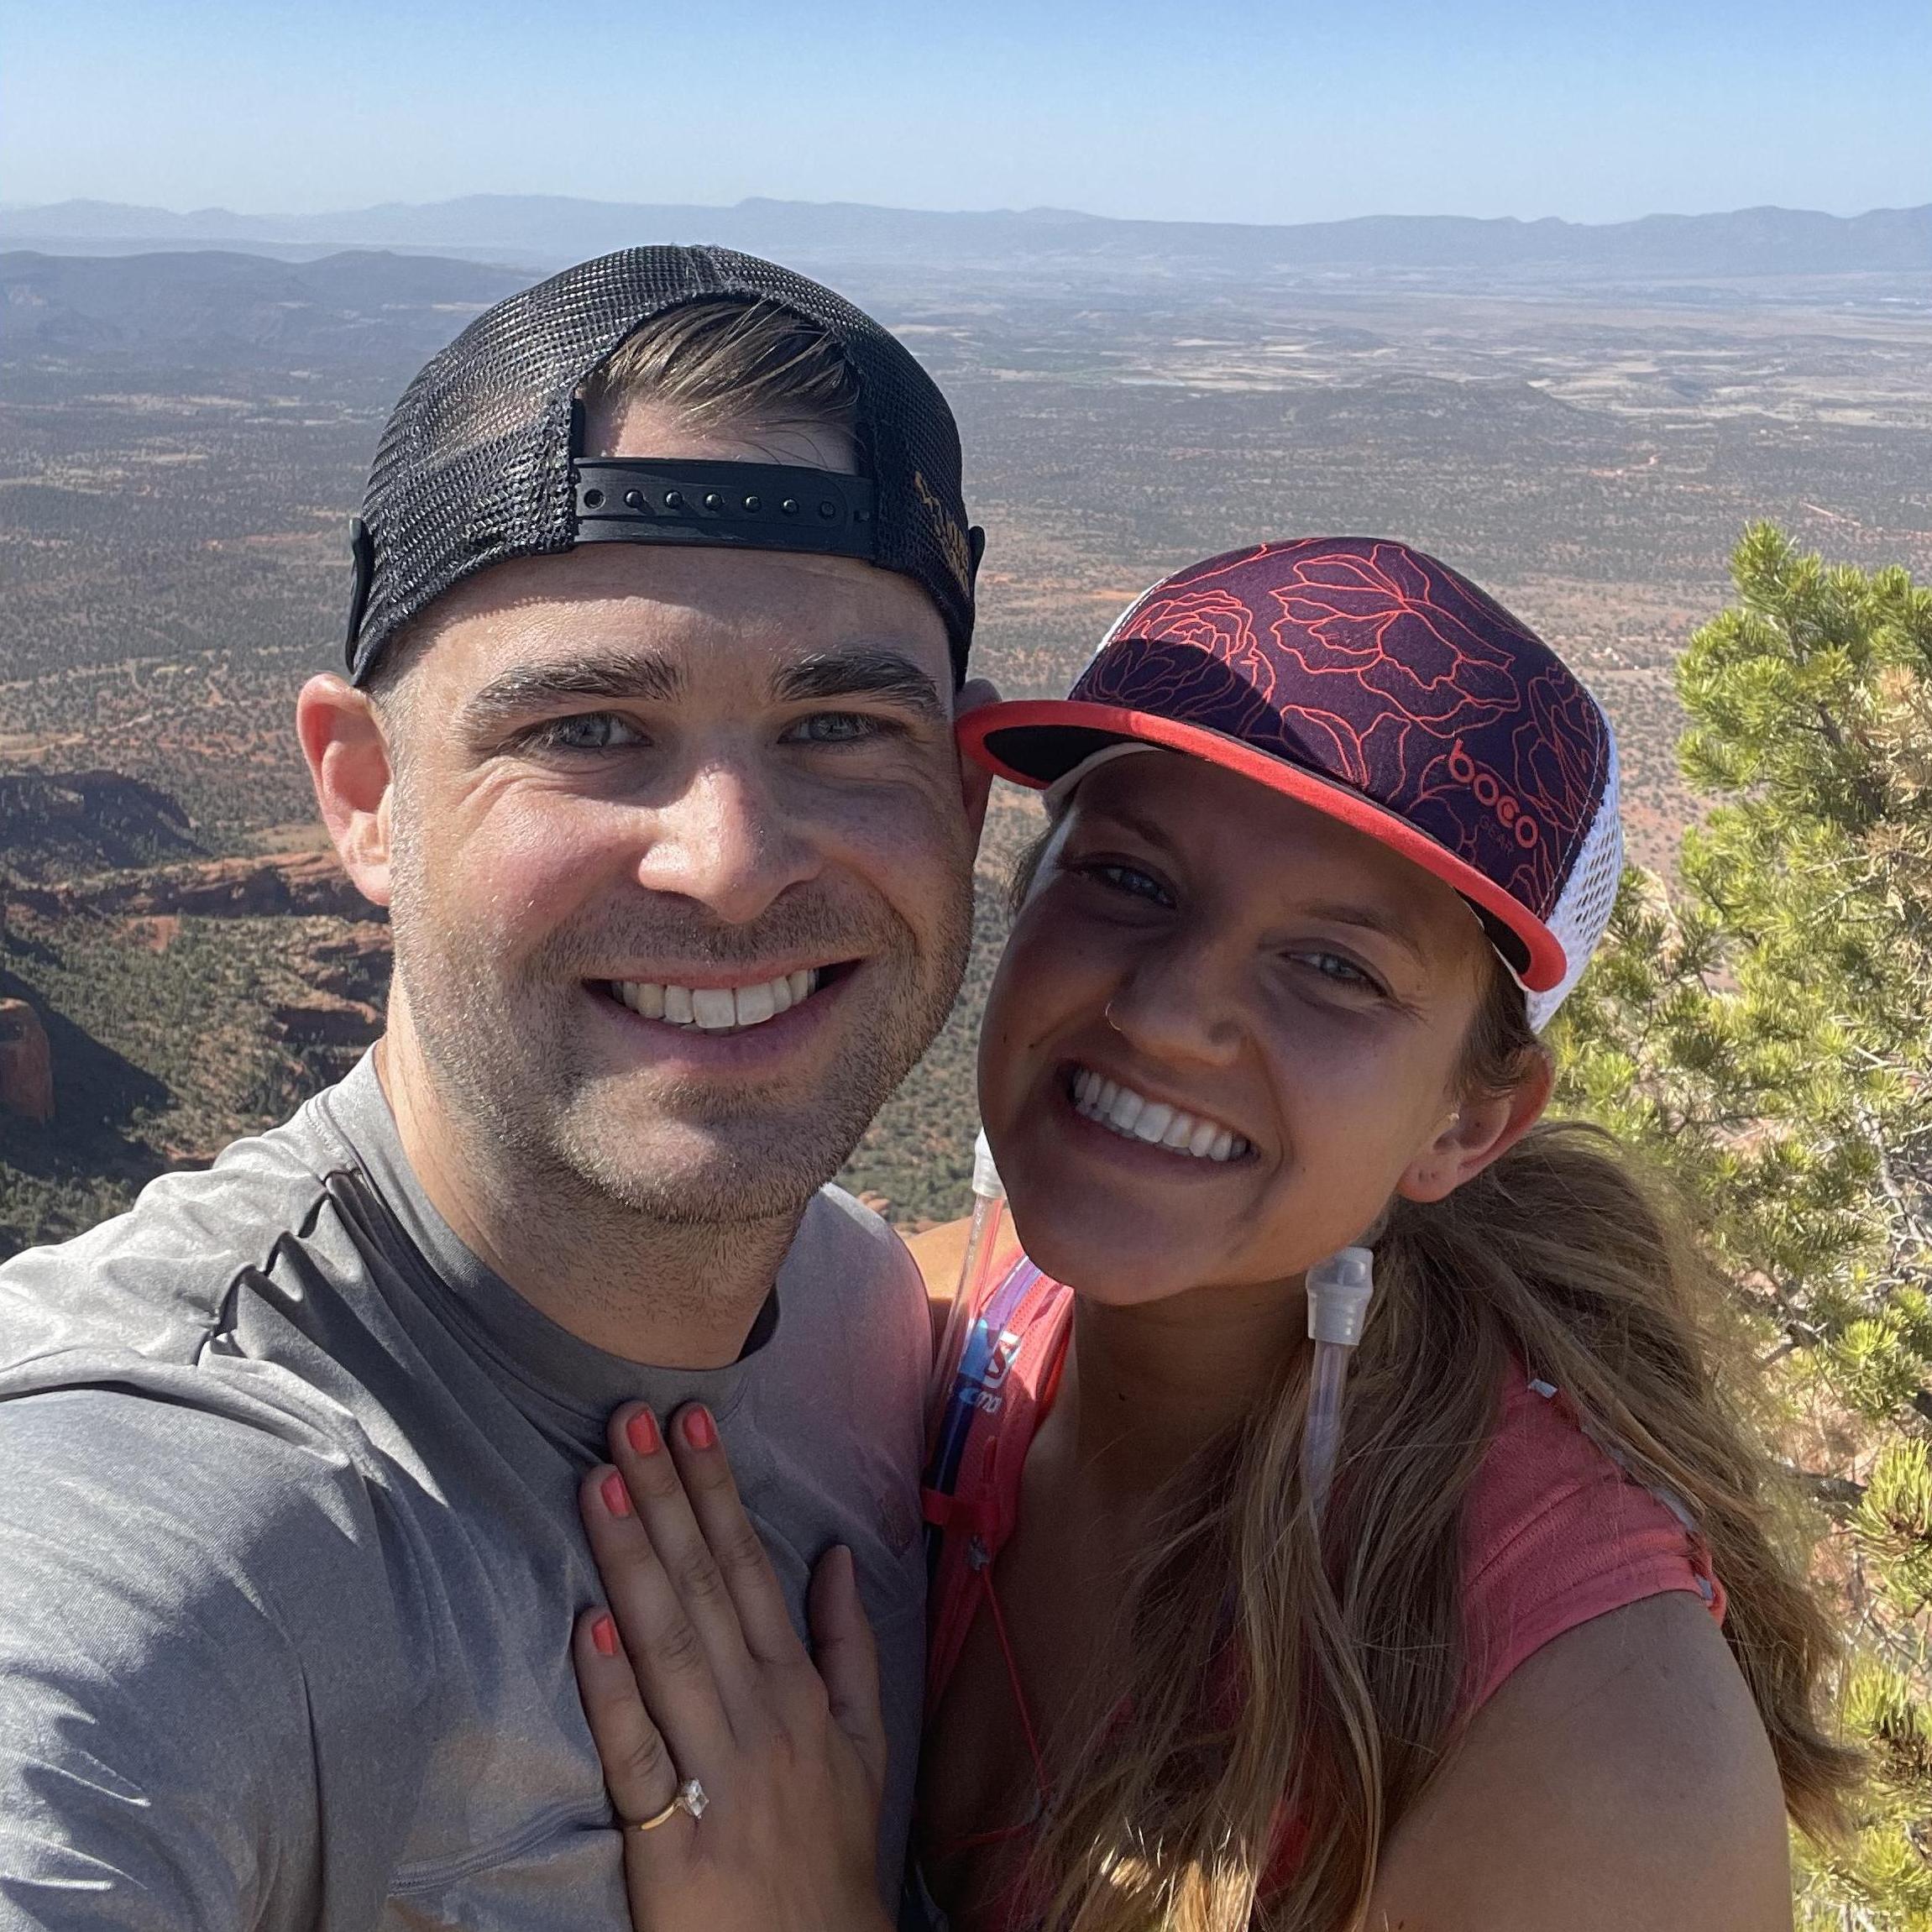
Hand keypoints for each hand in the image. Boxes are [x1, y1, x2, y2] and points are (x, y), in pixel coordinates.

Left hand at [573, 1401, 892, 1931]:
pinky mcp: (671, 1841)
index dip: (715, 1490)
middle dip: (666, 1497)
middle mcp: (760, 1715)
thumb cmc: (831, 1845)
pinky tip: (588, 1628)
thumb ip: (849, 1645)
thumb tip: (834, 1555)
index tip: (687, 1419)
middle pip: (704, 1588)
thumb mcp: (865, 1740)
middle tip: (628, 1417)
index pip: (749, 1567)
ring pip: (669, 1648)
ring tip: (599, 1483)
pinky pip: (638, 1757)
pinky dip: (614, 1694)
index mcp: (798, 1688)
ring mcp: (716, 1774)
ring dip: (634, 1561)